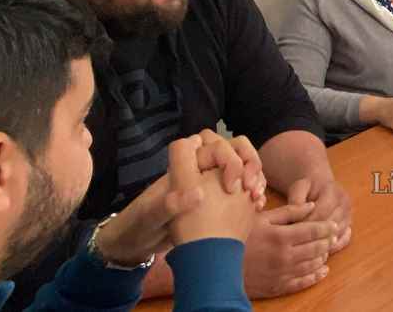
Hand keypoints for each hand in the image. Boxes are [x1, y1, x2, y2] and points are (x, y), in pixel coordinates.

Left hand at [95, 133, 259, 264]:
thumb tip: (196, 193)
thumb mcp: (149, 218)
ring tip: (257, 198)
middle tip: (251, 186)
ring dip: (254, 176)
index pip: (211, 146)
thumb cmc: (138, 227)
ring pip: (240, 167)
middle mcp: (198, 172)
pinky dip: (252, 192)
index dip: (227, 156)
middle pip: (231, 150)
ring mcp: (209, 185)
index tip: (232, 182)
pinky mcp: (216, 201)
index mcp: (183, 169)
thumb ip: (168, 206)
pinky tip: (257, 207)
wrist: (135, 245)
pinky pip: (240, 188)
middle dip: (247, 162)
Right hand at [242, 202, 335, 297]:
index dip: (327, 227)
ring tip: (328, 251)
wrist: (217, 264)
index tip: (334, 225)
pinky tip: (322, 271)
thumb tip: (311, 205)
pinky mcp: (277, 287)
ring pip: (311, 265)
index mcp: (281, 236)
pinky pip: (302, 283)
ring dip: (323, 257)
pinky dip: (315, 277)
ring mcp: (282, 273)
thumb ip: (288, 211)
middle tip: (334, 237)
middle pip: (316, 248)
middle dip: (328, 242)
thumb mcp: (262, 218)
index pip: (313, 230)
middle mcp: (284, 256)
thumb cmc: (239, 236)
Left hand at [289, 176, 352, 254]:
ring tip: (306, 251)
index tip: (292, 233)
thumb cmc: (307, 188)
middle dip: (314, 237)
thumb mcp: (299, 187)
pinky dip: (332, 248)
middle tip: (298, 246)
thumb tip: (294, 215)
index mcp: (334, 192)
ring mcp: (349, 216)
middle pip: (330, 226)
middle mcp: (345, 204)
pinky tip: (319, 252)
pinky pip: (344, 240)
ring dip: (323, 244)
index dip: (306, 225)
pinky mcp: (349, 225)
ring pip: (338, 235)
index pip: (321, 213)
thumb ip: (296, 199)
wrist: (321, 185)